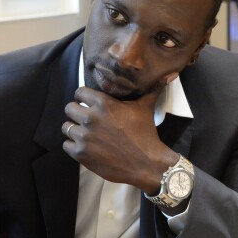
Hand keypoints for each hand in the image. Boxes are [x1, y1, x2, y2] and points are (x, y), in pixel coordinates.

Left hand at [62, 82, 177, 194]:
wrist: (146, 163)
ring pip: (66, 127)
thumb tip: (171, 74)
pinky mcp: (81, 154)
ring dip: (74, 129)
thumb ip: (152, 89)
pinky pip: (66, 145)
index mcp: (103, 103)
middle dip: (76, 112)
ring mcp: (84, 137)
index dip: (83, 97)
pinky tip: (86, 146)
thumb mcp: (146, 108)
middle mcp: (90, 118)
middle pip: (69, 108)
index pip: (79, 92)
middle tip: (86, 119)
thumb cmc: (145, 133)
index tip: (88, 102)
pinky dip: (73, 145)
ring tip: (85, 133)